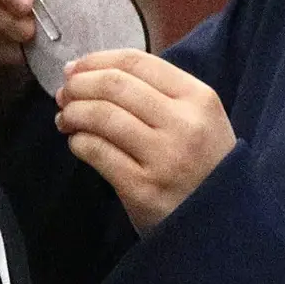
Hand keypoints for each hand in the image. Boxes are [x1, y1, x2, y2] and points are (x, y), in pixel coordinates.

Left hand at [56, 51, 235, 232]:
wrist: (220, 223)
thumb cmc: (204, 166)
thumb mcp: (200, 120)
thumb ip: (160, 93)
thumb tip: (95, 72)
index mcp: (199, 98)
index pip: (137, 62)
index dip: (97, 60)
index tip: (75, 69)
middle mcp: (183, 123)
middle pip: (114, 85)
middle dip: (79, 85)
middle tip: (64, 94)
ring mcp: (163, 157)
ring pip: (102, 116)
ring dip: (73, 113)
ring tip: (66, 119)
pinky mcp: (142, 188)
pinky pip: (96, 152)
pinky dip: (78, 142)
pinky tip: (77, 143)